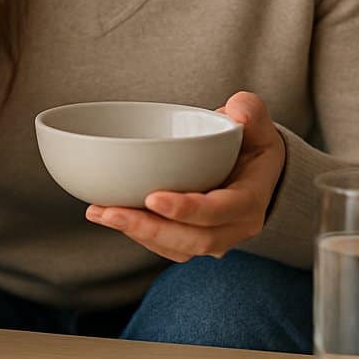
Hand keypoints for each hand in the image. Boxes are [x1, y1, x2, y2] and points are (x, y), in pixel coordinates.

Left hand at [84, 91, 286, 262]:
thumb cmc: (252, 143)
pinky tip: (109, 215)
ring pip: (175, 248)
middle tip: (112, 212)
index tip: (153, 197)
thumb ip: (251, 110)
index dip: (187, 210)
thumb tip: (237, 111)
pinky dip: (137, 233)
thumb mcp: (257, 123)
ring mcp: (214, 238)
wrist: (255, 169)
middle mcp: (234, 227)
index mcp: (250, 200)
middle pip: (193, 240)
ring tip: (101, 213)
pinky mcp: (192, 239)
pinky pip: (165, 246)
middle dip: (150, 228)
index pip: (220, 211)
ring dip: (136, 233)